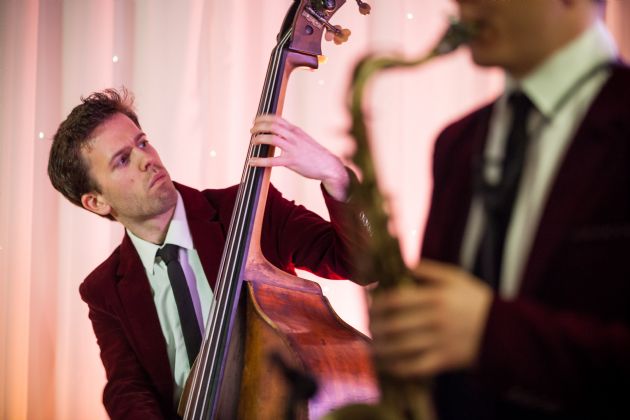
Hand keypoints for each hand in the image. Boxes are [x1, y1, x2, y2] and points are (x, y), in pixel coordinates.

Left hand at [249, 115, 349, 200]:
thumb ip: (291, 135)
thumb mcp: (304, 139)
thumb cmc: (315, 154)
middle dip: (259, 126)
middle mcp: (294, 136)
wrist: (328, 165)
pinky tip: (252, 162)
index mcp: (295, 130)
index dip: (263, 118)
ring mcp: (293, 148)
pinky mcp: (292, 161)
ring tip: (253, 142)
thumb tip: (278, 134)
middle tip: (252, 131)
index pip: (277, 118)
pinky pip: (272, 160)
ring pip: (272, 138)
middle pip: (272, 125)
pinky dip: (260, 161)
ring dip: (259, 139)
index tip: (255, 120)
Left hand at [369, 259, 492, 377]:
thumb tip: (403, 264)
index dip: (378, 302)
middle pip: (394, 324)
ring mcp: (440, 342)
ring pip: (401, 347)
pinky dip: (397, 367)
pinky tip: (386, 364)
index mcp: (436, 297)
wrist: (505, 329)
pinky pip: (415, 367)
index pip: (397, 300)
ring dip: (380, 347)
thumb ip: (429, 270)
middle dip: (375, 325)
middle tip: (367, 325)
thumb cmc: (475, 299)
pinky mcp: (445, 360)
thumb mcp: (455, 277)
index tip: (369, 303)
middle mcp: (435, 319)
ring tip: (370, 345)